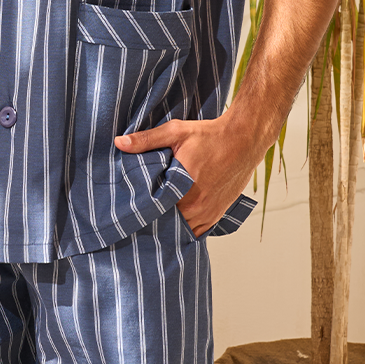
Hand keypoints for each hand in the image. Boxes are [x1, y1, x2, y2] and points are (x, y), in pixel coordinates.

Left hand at [114, 115, 258, 236]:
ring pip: (182, 230)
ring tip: (157, 218)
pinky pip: (197, 231)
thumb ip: (146, 140)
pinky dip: (187, 227)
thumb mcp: (176, 132)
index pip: (153, 212)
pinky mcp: (217, 215)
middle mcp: (196, 208)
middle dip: (155, 220)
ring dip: (171, 225)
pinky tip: (177, 220)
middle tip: (140, 215)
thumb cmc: (211, 136)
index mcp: (182, 190)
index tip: (131, 210)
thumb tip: (119, 142)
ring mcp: (208, 214)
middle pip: (167, 224)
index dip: (141, 212)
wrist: (244, 140)